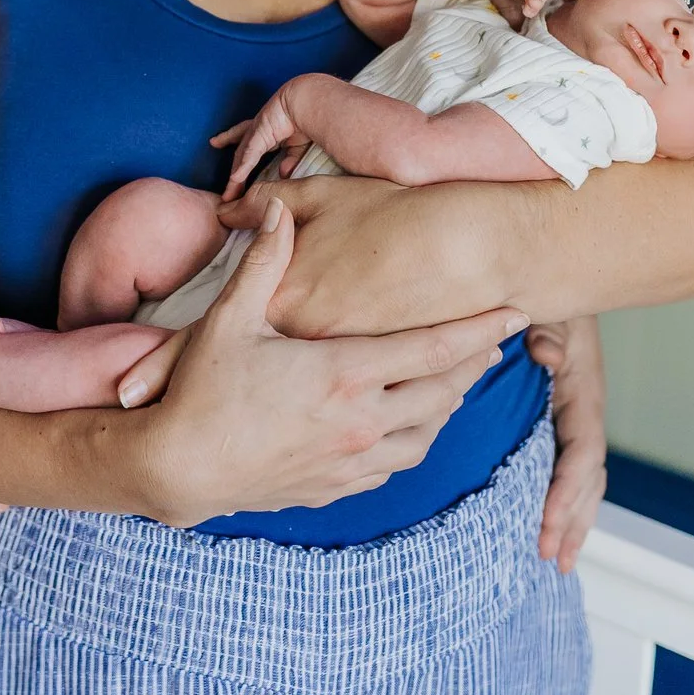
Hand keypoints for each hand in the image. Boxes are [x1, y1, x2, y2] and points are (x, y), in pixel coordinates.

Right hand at [122, 198, 530, 526]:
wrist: (178, 470)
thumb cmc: (202, 392)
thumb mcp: (229, 320)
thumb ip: (263, 263)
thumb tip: (273, 207)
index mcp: (344, 373)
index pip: (433, 349)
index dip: (479, 329)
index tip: (516, 311)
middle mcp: (361, 421)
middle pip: (442, 392)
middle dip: (472, 365)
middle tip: (493, 343)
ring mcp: (352, 461)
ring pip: (426, 435)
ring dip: (447, 406)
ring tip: (455, 383)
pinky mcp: (336, 487)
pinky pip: (395, 465)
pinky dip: (412, 440)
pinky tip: (408, 426)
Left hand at [210, 78, 314, 199]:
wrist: (307, 102)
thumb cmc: (305, 119)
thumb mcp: (298, 146)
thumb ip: (291, 160)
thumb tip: (285, 174)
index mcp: (267, 131)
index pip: (245, 139)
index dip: (229, 139)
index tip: (215, 142)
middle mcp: (257, 131)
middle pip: (240, 155)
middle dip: (233, 173)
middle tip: (227, 192)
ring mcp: (256, 132)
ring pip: (241, 157)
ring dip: (235, 177)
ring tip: (229, 195)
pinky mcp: (259, 133)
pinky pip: (249, 154)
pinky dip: (243, 167)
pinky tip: (236, 179)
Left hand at [529, 315, 607, 570]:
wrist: (554, 275)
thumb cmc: (546, 295)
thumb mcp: (550, 307)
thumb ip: (547, 331)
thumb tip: (549, 358)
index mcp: (583, 391)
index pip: (581, 453)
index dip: (566, 492)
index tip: (549, 525)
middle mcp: (586, 410)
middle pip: (588, 478)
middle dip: (572, 520)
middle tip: (553, 559)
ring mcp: (578, 416)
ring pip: (584, 479)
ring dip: (575, 520)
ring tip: (559, 561)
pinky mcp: (565, 417)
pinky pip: (572, 466)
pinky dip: (567, 499)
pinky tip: (555, 525)